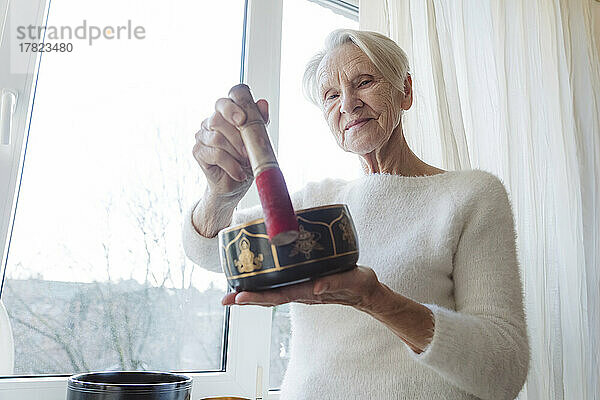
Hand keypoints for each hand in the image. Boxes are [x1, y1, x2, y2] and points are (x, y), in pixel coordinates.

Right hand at [193, 93, 268, 198]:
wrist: (234, 186)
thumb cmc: (245, 161)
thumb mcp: (257, 142)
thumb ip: (259, 123)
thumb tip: (262, 103)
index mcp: (227, 113)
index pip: (230, 97)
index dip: (235, 104)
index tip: (243, 119)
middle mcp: (212, 120)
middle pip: (219, 117)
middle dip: (238, 136)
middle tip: (248, 152)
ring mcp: (202, 135)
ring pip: (218, 137)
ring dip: (236, 152)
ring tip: (244, 163)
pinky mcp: (198, 151)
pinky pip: (216, 154)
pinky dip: (231, 165)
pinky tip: (239, 173)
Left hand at [221, 266, 385, 312]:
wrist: (366, 292)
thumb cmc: (360, 285)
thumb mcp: (352, 281)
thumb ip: (335, 282)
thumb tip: (316, 285)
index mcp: (309, 291)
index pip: (279, 296)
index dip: (258, 297)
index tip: (239, 297)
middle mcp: (301, 292)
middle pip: (269, 297)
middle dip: (246, 298)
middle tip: (224, 299)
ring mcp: (301, 288)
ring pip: (272, 292)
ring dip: (252, 292)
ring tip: (231, 291)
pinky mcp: (304, 282)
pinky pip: (280, 284)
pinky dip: (264, 283)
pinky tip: (253, 279)